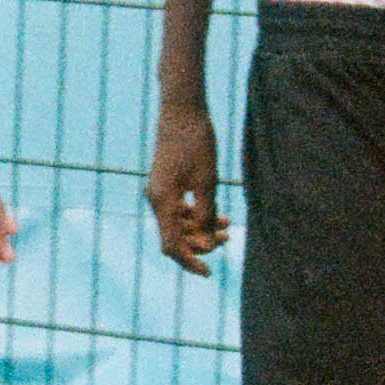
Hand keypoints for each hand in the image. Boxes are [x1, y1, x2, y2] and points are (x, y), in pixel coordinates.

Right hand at [149, 104, 226, 270]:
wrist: (182, 111)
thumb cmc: (195, 142)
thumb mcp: (207, 181)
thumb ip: (206, 213)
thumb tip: (204, 241)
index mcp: (163, 201)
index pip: (172, 245)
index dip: (190, 261)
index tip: (209, 273)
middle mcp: (156, 200)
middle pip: (176, 237)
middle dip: (201, 243)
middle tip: (228, 237)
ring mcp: (160, 192)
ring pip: (179, 224)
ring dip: (202, 229)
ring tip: (228, 226)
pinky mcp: (166, 185)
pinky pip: (180, 210)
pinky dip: (197, 216)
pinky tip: (219, 214)